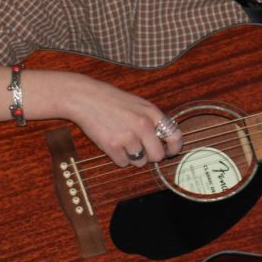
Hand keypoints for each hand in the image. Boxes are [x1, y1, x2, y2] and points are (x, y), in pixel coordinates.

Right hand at [31, 70, 183, 168]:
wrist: (86, 98)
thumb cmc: (113, 101)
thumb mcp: (139, 105)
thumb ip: (152, 121)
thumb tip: (164, 140)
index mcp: (152, 113)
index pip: (174, 136)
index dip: (174, 148)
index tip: (170, 151)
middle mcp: (143, 126)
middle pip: (157, 155)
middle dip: (151, 156)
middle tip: (143, 151)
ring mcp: (128, 137)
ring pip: (140, 162)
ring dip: (134, 157)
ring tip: (124, 144)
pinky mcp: (112, 146)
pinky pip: (123, 163)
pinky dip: (120, 158)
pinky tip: (114, 145)